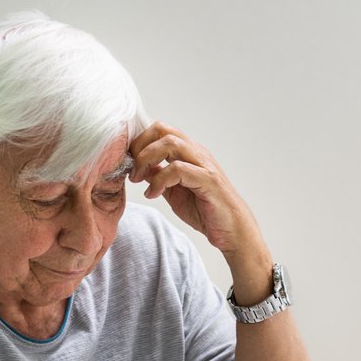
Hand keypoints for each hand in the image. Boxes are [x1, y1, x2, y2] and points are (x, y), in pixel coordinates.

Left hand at [129, 122, 264, 259]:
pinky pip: (178, 169)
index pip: (160, 130)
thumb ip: (158, 177)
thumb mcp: (173, 192)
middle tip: (132, 169)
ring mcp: (203, 164)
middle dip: (140, 147)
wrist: (232, 230)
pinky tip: (153, 194)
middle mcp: (196, 153)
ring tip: (138, 180)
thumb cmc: (206, 211)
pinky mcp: (208, 180)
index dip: (139, 142)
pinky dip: (159, 181)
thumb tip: (138, 168)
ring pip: (170, 144)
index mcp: (188, 153)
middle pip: (162, 130)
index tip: (128, 162)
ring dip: (146, 160)